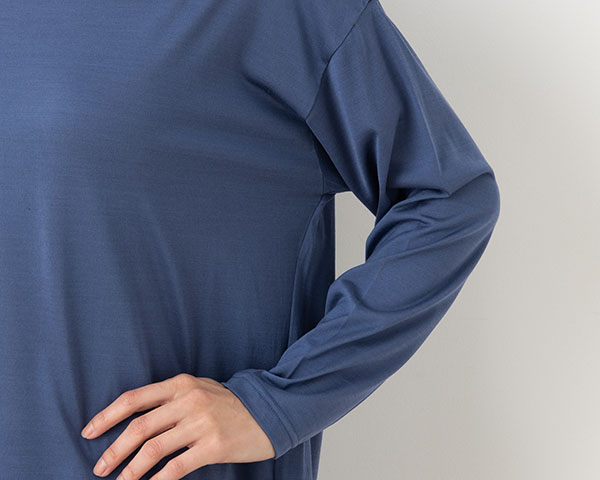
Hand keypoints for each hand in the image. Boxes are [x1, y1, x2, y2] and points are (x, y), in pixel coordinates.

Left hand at [81, 373, 275, 478]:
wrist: (268, 411)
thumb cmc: (228, 403)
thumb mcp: (199, 390)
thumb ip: (169, 399)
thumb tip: (132, 420)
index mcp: (181, 384)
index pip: (134, 398)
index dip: (107, 416)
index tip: (89, 432)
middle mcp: (189, 400)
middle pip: (139, 427)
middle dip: (113, 450)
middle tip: (99, 467)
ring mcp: (202, 423)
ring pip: (153, 449)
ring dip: (130, 470)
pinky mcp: (214, 446)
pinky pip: (176, 468)